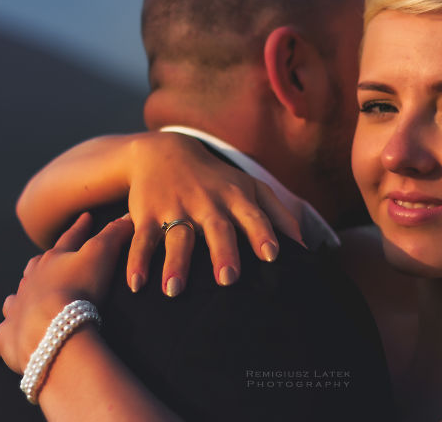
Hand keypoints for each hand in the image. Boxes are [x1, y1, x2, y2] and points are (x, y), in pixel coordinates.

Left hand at [0, 212, 133, 372]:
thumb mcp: (101, 254)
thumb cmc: (78, 290)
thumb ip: (114, 235)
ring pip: (14, 300)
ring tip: (21, 298)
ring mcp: (17, 310)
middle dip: (43, 262)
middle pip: (35, 267)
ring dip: (19, 298)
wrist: (51, 327)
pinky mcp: (8, 339)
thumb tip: (128, 215)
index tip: (86, 218)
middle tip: (46, 259)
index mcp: (53, 261)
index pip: (69, 239)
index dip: (80, 228)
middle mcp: (30, 283)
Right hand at [123, 132, 301, 295]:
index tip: (272, 255)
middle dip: (223, 251)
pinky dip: (136, 261)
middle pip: (217, 227)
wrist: (163, 152)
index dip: (263, 233)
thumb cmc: (217, 179)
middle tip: (228, 278)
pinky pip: (141, 240)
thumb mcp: (250, 187)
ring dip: (175, 262)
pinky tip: (136, 285)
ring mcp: (175, 208)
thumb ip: (279, 213)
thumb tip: (305, 245)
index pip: (253, 215)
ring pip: (176, 237)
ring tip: (174, 290)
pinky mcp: (146, 215)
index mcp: (235, 197)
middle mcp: (207, 202)